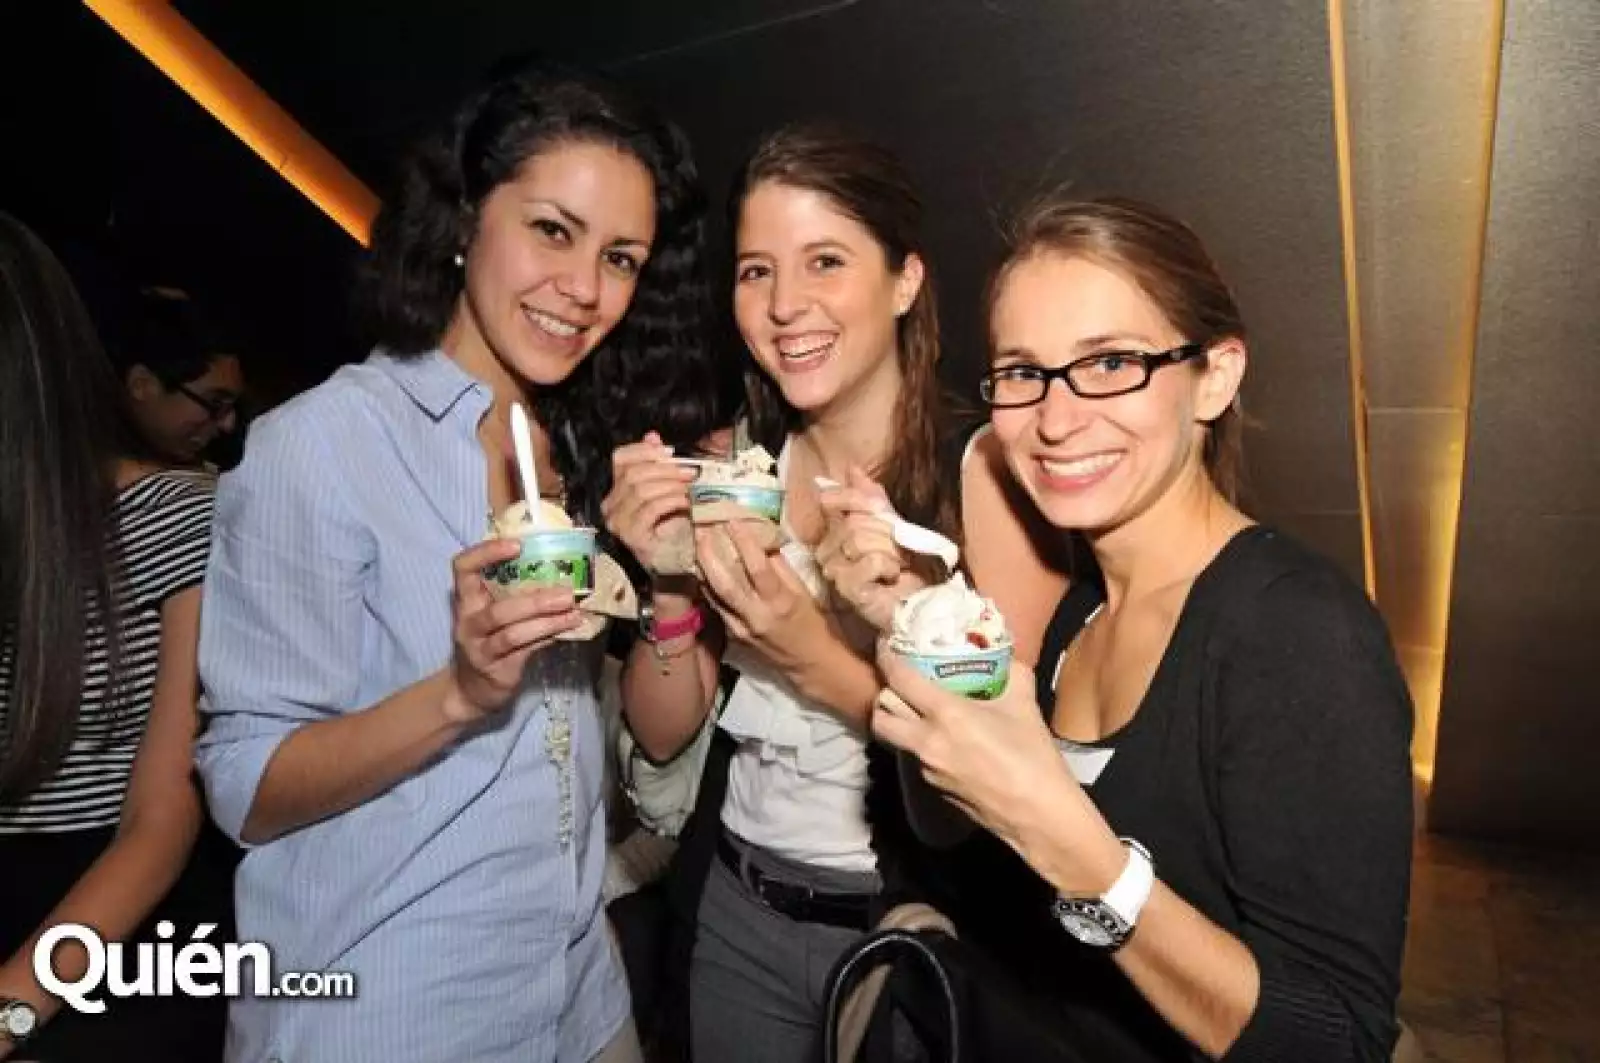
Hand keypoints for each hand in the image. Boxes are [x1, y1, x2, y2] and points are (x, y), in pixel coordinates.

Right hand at [445, 539, 582, 721]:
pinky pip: (525, 651)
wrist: (471, 690)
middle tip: (567, 593)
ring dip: (546, 622)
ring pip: (512, 633)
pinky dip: (548, 638)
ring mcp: (480, 649)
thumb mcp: (491, 613)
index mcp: (466, 600)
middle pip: (498, 609)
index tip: (518, 545)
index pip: (463, 568)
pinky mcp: (497, 670)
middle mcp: (468, 623)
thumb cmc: (489, 640)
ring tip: (574, 613)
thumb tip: (558, 567)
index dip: (486, 552)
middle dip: (536, 600)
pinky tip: (568, 630)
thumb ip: (512, 592)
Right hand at [600, 432, 697, 573]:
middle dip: (664, 469)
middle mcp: (610, 507)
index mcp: (616, 491)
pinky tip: (685, 502)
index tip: (670, 453)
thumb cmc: (670, 529)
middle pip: (633, 473)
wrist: (674, 565)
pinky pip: (651, 509)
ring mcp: (619, 523)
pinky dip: (671, 501)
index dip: (644, 450)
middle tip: (689, 472)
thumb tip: (653, 437)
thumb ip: (657, 465)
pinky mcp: (632, 536)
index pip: (620, 458)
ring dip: (670, 485)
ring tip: (689, 487)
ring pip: (641, 490)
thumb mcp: (664, 490)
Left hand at [696, 520, 833, 677]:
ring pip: (715, 595)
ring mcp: (742, 628)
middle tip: (702, 530)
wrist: (810, 665)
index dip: (744, 542)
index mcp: (781, 602)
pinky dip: (708, 586)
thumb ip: (781, 567)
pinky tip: (702, 569)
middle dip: (710, 555)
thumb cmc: (813, 624)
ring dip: (703, 568)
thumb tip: (762, 539)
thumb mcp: (804, 593)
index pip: (758, 568)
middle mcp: (757, 616)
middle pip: (725, 583)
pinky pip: (716, 606)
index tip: (733, 520)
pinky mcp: (734, 636)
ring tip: (697, 543)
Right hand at [816, 466, 927, 630]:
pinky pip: (870, 561)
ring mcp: (834, 571)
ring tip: (896, 566)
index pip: (830, 499)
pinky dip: (889, 567)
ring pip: (859, 540)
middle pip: (852, 520)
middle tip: (899, 550)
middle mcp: (828, 551)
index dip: (855, 498)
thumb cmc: (907, 565)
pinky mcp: (847, 589)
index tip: (881, 508)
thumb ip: (872, 497)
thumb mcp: (893, 523)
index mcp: (835, 532)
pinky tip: (890, 578)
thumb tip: (852, 468)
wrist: (919, 603)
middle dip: (885, 532)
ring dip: (889, 551)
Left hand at [871, 644, 1120, 890]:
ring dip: (897, 719)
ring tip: (918, 708)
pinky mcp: (932, 789)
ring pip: (892, 737)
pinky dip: (919, 742)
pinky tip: (944, 739)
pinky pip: (913, 757)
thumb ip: (1008, 671)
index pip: (898, 678)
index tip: (887, 643)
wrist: (1038, 814)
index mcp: (946, 714)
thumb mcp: (1024, 701)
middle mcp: (926, 742)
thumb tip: (1000, 655)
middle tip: (901, 679)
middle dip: (886, 692)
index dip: (887, 656)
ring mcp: (925, 769)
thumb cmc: (1033, 756)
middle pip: (880, 712)